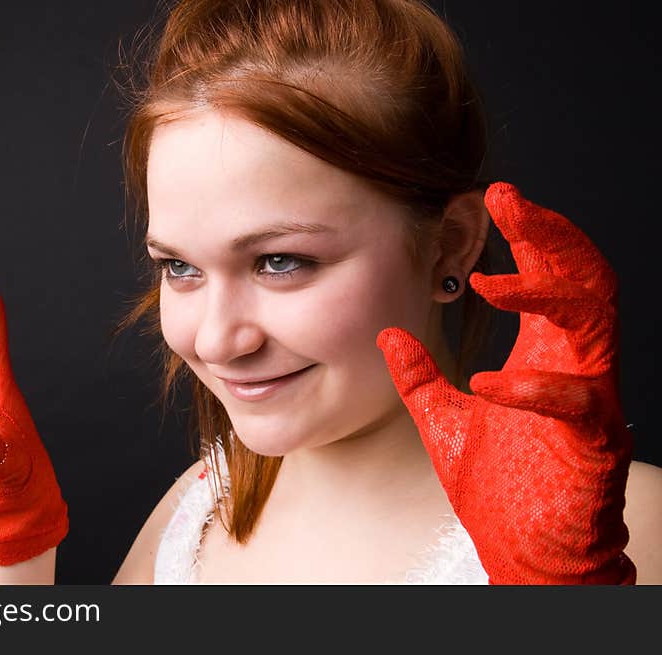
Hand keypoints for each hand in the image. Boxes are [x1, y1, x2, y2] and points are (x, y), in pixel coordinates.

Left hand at [376, 182, 634, 583]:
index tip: (494, 196)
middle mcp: (574, 366)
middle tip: (509, 199)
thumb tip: (387, 333)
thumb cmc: (498, 485)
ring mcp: (589, 403)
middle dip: (550, 234)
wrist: (525, 552)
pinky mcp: (592, 446)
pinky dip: (534, 389)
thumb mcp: (444, 418)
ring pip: (595, 325)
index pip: (550, 275)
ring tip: (491, 285)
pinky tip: (488, 384)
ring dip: (547, 296)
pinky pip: (577, 404)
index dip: (530, 232)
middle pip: (584, 278)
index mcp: (543, 354)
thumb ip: (419, 374)